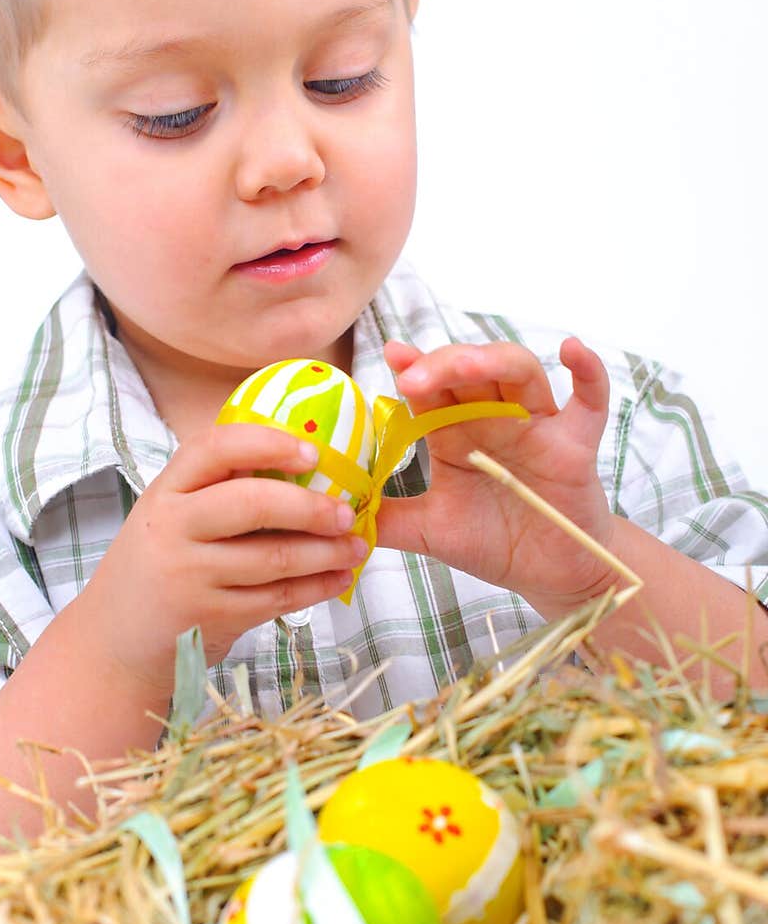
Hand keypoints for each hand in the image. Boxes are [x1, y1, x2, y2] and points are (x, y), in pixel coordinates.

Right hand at [77, 424, 367, 685]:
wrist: (113, 648)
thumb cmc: (157, 570)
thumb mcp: (170, 520)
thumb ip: (217, 493)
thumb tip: (305, 467)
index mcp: (165, 491)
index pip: (214, 448)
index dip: (267, 443)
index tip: (311, 451)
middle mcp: (173, 528)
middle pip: (252, 503)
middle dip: (310, 506)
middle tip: (347, 511)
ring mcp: (190, 577)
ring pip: (275, 557)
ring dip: (326, 552)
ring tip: (357, 546)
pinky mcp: (212, 618)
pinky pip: (278, 598)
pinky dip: (316, 588)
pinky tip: (338, 579)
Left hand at [377, 337, 616, 614]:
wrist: (551, 575)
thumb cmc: (495, 541)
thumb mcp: (430, 532)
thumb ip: (386, 519)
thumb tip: (333, 514)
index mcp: (456, 431)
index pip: (432, 389)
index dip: (414, 369)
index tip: (393, 355)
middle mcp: (495, 418)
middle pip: (471, 371)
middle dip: (443, 365)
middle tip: (414, 377)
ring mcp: (537, 426)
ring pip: (520, 373)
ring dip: (492, 361)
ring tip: (466, 365)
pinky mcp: (577, 445)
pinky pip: (590, 401)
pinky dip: (587, 372)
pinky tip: (573, 348)